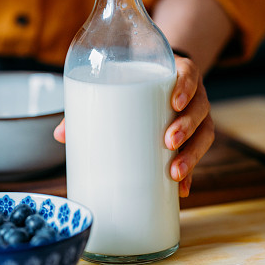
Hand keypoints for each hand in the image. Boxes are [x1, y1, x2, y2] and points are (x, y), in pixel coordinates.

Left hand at [53, 55, 214, 197]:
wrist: (161, 81)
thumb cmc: (137, 82)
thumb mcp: (120, 84)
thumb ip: (92, 103)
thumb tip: (60, 135)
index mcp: (176, 74)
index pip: (190, 74)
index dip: (187, 86)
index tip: (174, 101)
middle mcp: (193, 94)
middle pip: (200, 109)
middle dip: (186, 127)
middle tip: (168, 142)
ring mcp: (196, 116)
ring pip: (204, 134)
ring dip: (193, 154)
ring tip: (174, 173)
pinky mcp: (194, 137)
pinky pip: (198, 155)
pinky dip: (191, 174)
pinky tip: (181, 190)